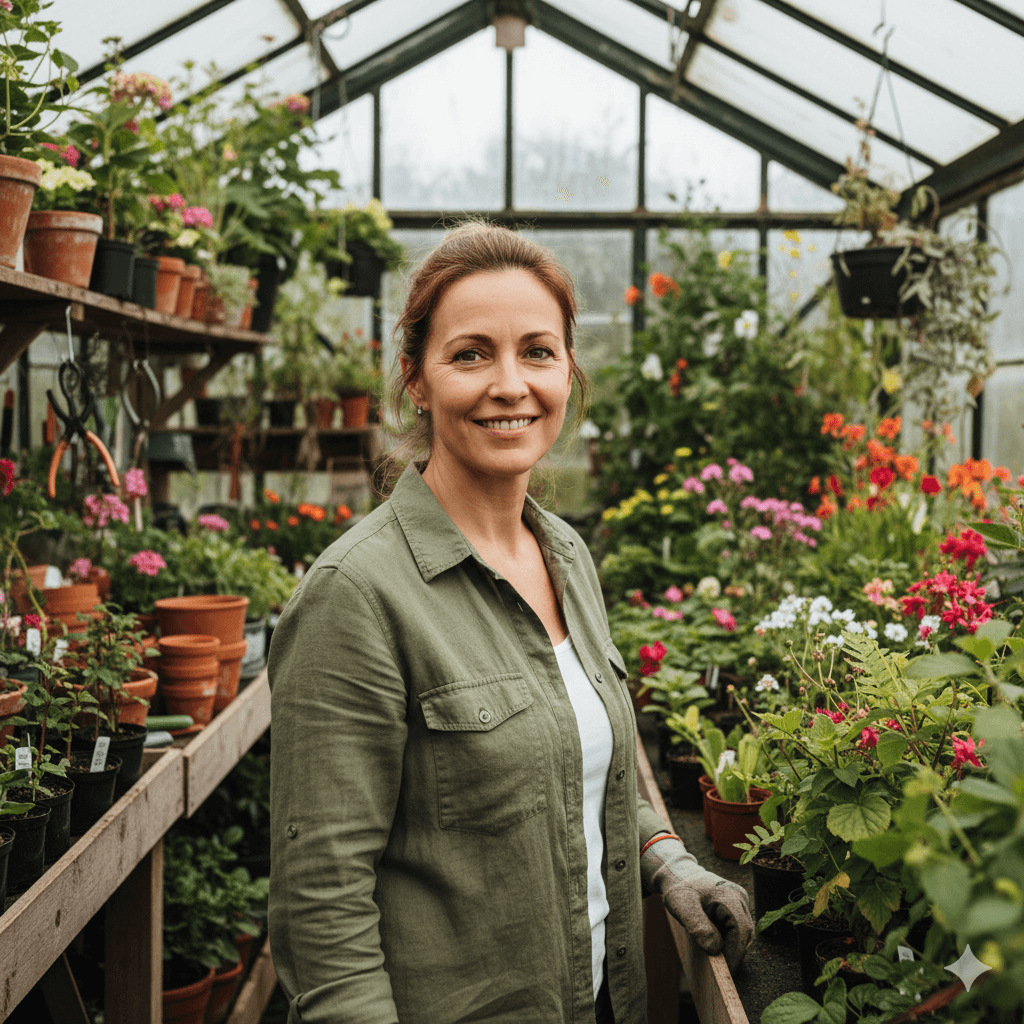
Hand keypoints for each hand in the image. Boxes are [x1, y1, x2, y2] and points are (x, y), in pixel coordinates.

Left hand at [639, 834, 753, 971]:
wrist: (680, 875)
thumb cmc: (680, 889)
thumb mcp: (681, 906)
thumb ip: (697, 926)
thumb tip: (715, 949)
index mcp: (728, 895)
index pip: (741, 929)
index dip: (735, 952)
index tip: (726, 969)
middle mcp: (739, 897)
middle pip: (745, 932)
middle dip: (734, 951)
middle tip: (718, 966)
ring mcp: (740, 902)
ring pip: (743, 932)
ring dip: (732, 946)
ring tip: (714, 953)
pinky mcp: (737, 907)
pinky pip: (738, 928)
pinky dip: (729, 939)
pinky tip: (715, 942)